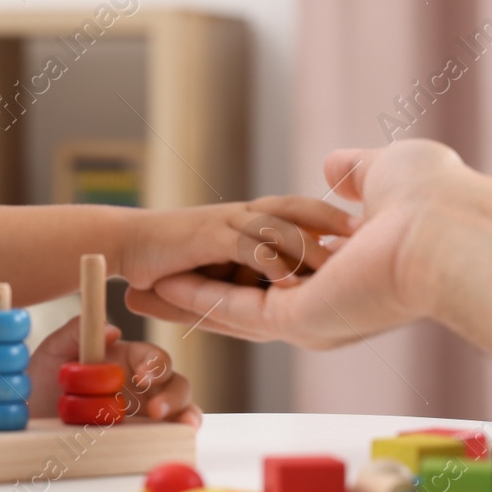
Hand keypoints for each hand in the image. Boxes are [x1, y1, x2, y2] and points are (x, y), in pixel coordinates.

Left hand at [26, 317, 202, 426]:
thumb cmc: (41, 381)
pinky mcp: (141, 438)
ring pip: (180, 408)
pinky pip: (169, 434)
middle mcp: (140, 385)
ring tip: (182, 424)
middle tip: (156, 410)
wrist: (27, 420)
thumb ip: (77, 331)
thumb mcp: (53, 351)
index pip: (152, 356)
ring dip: (185, 413)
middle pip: (174, 382)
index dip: (154, 364)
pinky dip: (180, 434)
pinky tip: (181, 435)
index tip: (141, 377)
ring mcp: (143, 413)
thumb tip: (112, 329)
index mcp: (124, 359)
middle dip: (173, 394)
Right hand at [119, 196, 349, 291]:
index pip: (299, 209)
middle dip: (329, 219)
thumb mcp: (222, 252)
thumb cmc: (168, 249)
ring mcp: (228, 226)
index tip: (360, 229)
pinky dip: (271, 263)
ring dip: (307, 245)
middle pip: (296, 210)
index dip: (328, 215)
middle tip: (364, 235)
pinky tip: (292, 282)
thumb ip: (255, 256)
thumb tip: (291, 274)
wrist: (127, 244)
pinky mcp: (211, 240)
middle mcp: (244, 215)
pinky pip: (250, 250)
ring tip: (338, 262)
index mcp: (251, 215)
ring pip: (278, 228)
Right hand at [126, 140, 485, 349]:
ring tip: (138, 293)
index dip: (242, 269)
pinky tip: (155, 289)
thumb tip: (332, 169)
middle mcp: (329, 303)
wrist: (451, 228)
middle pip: (249, 302)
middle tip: (151, 291)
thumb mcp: (387, 173)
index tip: (204, 260)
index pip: (282, 275)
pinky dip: (193, 299)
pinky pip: (233, 310)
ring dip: (185, 301)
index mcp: (350, 276)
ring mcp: (314, 316)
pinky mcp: (299, 320)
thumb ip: (356, 173)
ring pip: (233, 310)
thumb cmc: (434, 198)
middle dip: (202, 297)